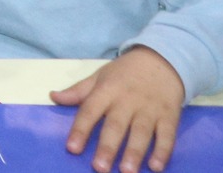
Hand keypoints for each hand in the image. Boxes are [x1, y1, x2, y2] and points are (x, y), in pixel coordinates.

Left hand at [53, 47, 185, 172]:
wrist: (162, 60)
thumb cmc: (125, 72)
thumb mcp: (99, 76)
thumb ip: (78, 90)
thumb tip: (53, 97)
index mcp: (107, 90)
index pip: (90, 110)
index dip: (80, 129)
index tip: (72, 148)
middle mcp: (127, 101)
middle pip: (116, 125)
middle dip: (107, 147)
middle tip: (99, 168)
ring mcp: (150, 109)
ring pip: (141, 133)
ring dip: (134, 153)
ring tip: (126, 171)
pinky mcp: (169, 116)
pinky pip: (167, 135)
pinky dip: (163, 151)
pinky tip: (156, 167)